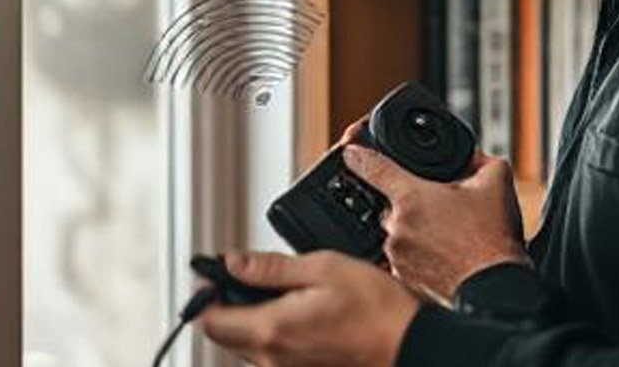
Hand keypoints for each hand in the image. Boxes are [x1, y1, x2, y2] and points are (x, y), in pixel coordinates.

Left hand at [198, 250, 419, 366]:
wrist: (412, 347)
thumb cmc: (376, 311)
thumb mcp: (323, 267)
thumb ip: (271, 268)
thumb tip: (234, 262)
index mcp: (272, 329)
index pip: (210, 321)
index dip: (206, 294)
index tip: (215, 276)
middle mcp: (273, 360)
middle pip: (226, 336)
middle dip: (229, 306)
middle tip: (248, 278)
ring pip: (249, 347)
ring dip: (253, 321)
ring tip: (284, 295)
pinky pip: (273, 358)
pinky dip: (275, 336)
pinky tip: (301, 316)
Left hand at [344, 145, 528, 302]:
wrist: (496, 288)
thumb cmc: (493, 241)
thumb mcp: (496, 183)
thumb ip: (479, 159)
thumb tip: (471, 156)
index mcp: (411, 197)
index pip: (371, 166)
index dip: (358, 154)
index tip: (350, 152)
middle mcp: (396, 225)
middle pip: (389, 203)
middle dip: (411, 204)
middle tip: (441, 212)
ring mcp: (395, 255)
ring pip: (396, 232)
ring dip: (414, 231)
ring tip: (446, 237)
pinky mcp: (401, 279)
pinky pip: (400, 259)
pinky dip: (416, 255)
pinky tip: (441, 256)